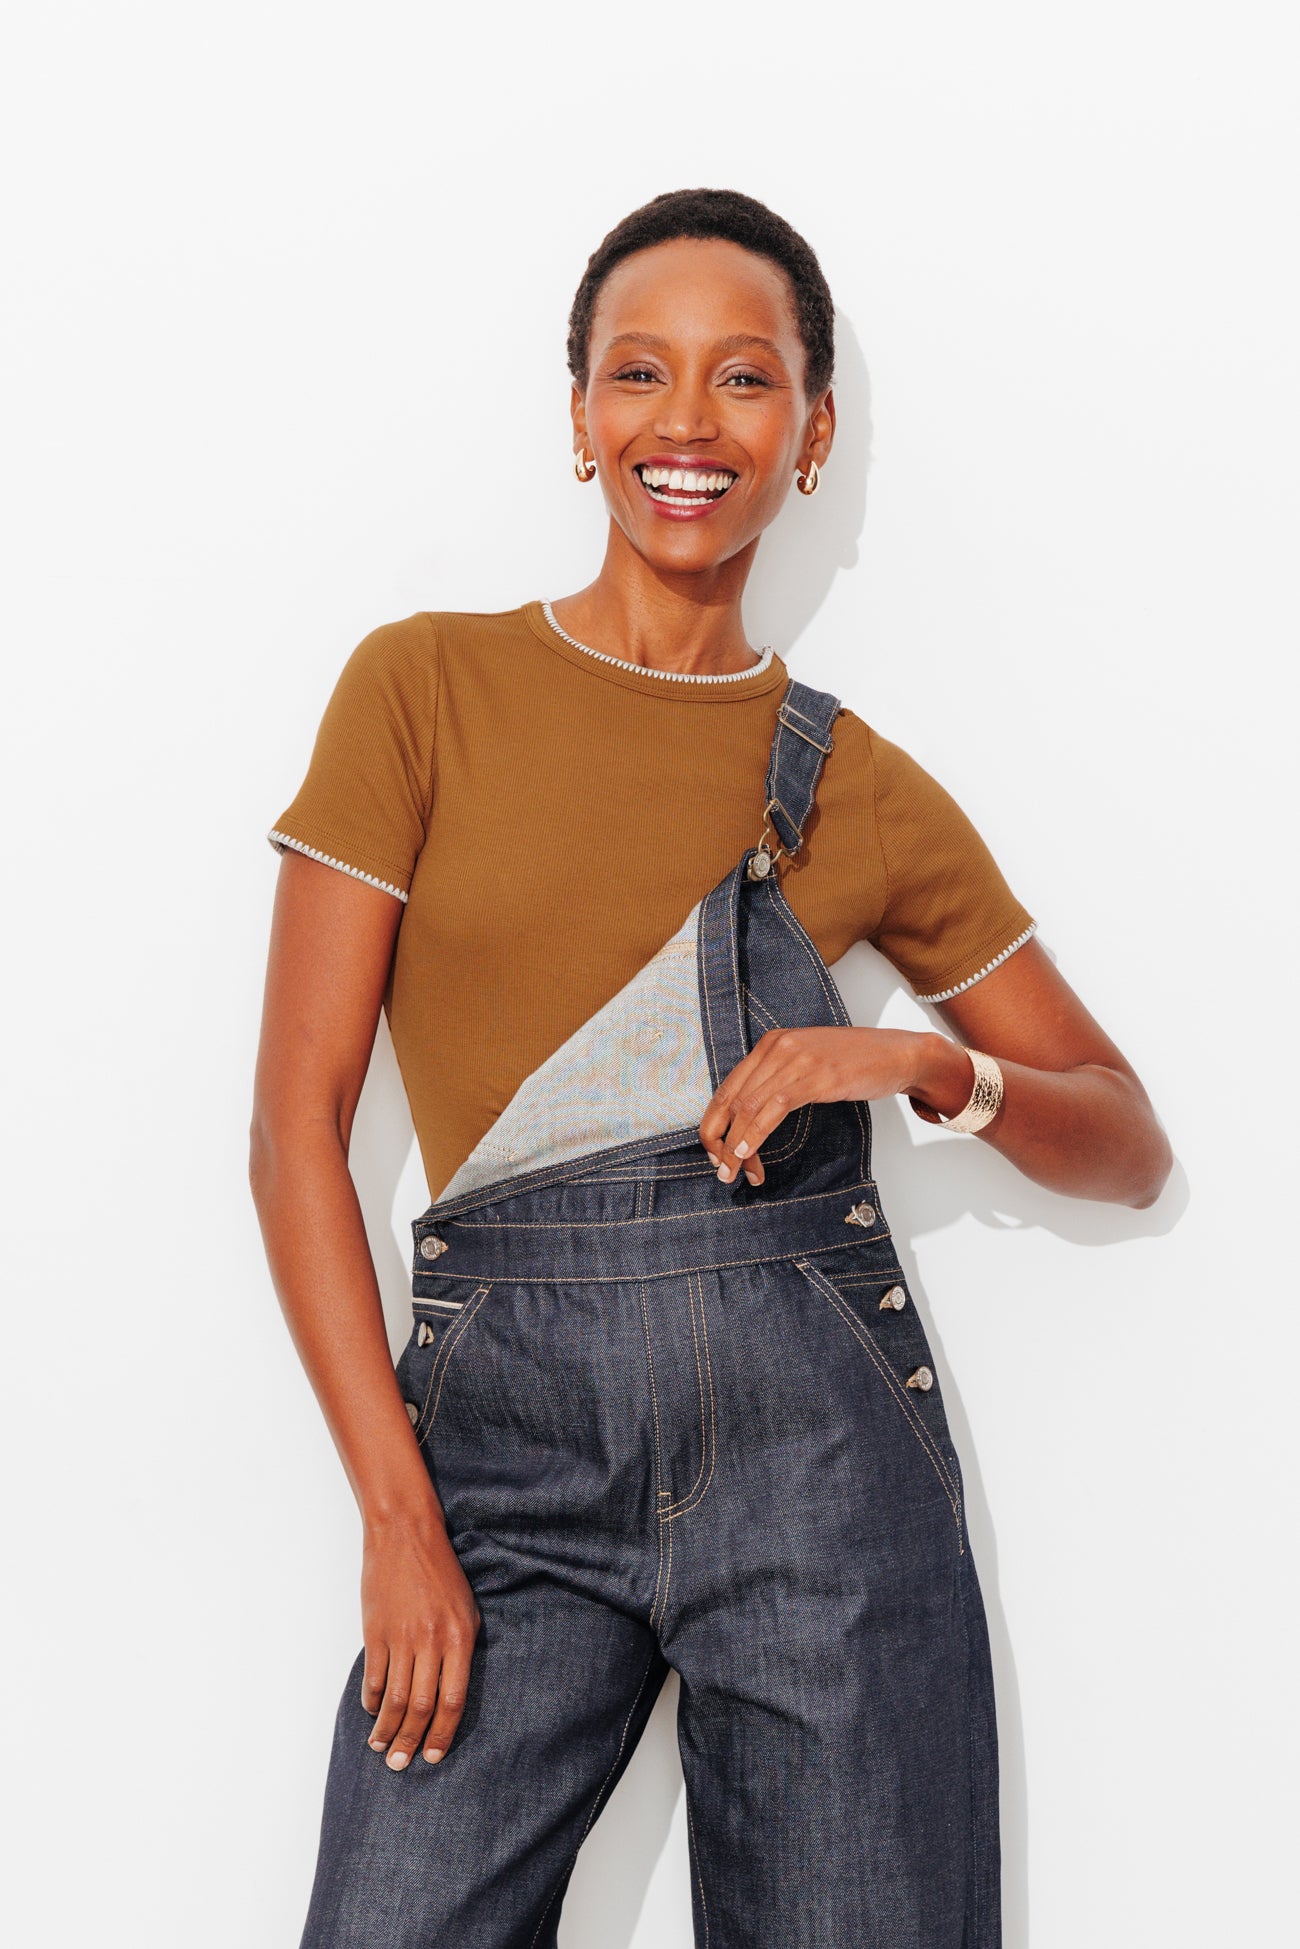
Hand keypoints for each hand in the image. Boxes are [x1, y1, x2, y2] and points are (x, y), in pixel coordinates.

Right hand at [359, 1505, 481, 1770]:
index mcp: (459, 1638)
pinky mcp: (375, 1631)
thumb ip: (461, 1649)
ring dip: (387, 1728)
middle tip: (401, 1766)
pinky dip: (372, 1700)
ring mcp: (400, 1637)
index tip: (433, 1756)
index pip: (453, 1701)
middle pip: (421, 1707)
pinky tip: (372, 1712)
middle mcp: (431, 1642)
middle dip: (410, 1741)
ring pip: (394, 1697)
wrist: (405, 1534)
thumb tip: (452, 1691)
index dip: (443, 1734)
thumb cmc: (441, 1570)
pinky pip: (374, 1676)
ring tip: (382, 1748)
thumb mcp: (466, 1607)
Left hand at [699, 1026, 948, 1185]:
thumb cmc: (856, 1063)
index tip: (716, 1151)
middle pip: (731, 1098)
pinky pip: (774, 1108)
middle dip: (718, 1138)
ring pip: (748, 1106)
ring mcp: (796, 1059)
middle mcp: (777, 1047)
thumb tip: (750, 1119)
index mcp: (771, 1044)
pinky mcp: (816, 1076)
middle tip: (720, 1169)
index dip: (714, 1123)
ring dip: (736, 1145)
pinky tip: (749, 1152)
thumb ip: (778, 1081)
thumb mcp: (807, 1065)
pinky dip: (756, 1133)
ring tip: (735, 1172)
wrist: (899, 1054)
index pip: (728, 1087)